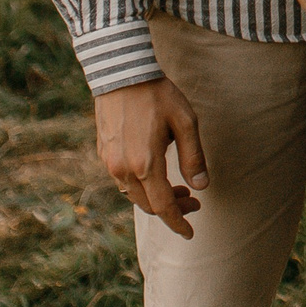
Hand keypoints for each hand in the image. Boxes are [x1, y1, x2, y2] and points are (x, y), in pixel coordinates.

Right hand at [95, 76, 206, 239]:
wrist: (121, 73)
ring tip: (178, 189)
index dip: (178, 222)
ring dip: (155, 198)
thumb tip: (202, 186)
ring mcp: (109, 162)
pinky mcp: (103, 153)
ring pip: (133, 195)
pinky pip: (122, 180)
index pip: (163, 206)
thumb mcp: (185, 123)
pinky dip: (140, 186)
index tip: (190, 233)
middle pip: (147, 205)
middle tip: (193, 202)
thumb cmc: (158, 95)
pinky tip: (155, 174)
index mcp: (145, 164)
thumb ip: (193, 157)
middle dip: (171, 210)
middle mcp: (123, 168)